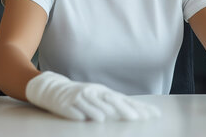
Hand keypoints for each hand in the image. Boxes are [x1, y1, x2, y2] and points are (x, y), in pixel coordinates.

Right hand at [25, 71, 160, 121]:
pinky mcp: (65, 104)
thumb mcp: (98, 97)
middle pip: (111, 100)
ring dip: (99, 110)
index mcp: (103, 92)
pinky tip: (82, 118)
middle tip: (135, 118)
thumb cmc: (80, 95)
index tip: (154, 114)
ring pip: (91, 104)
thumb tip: (137, 113)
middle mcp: (94, 92)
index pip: (124, 100)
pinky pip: (72, 109)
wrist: (51, 87)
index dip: (139, 107)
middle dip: (123, 109)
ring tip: (107, 117)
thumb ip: (115, 104)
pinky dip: (78, 113)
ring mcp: (79, 97)